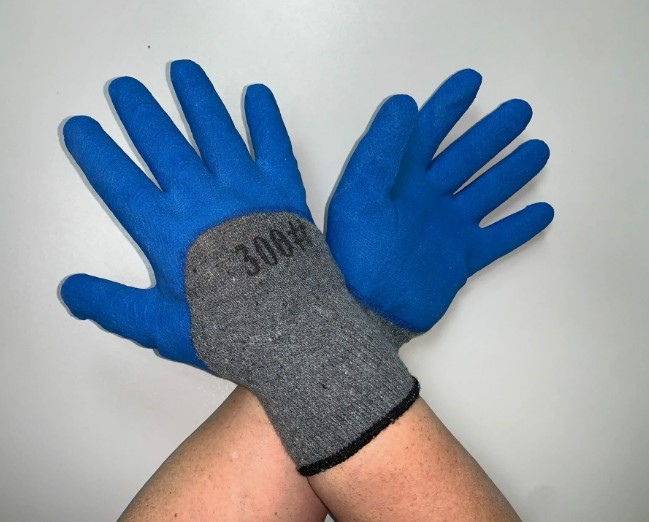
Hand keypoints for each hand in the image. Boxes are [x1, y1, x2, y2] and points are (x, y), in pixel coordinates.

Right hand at [61, 60, 310, 367]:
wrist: (292, 330)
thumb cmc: (228, 329)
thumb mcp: (162, 326)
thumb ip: (113, 306)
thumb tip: (71, 292)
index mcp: (167, 229)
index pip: (121, 182)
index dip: (97, 152)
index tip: (81, 127)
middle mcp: (202, 197)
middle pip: (163, 143)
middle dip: (140, 113)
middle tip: (124, 87)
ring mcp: (245, 188)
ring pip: (215, 130)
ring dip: (197, 99)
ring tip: (183, 72)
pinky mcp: (283, 188)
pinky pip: (273, 144)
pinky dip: (266, 118)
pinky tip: (257, 94)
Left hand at [327, 69, 552, 333]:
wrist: (366, 310)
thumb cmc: (358, 251)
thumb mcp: (360, 193)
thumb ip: (381, 149)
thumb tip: (403, 102)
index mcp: (400, 179)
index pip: (427, 132)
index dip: (448, 105)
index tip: (472, 80)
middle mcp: (426, 199)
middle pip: (465, 158)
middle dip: (491, 134)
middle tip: (520, 110)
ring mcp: (445, 230)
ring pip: (486, 193)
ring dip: (511, 172)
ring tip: (538, 150)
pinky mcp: (461, 260)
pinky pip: (497, 239)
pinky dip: (519, 227)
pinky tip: (542, 212)